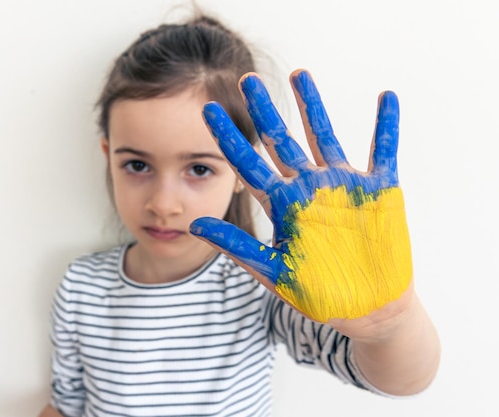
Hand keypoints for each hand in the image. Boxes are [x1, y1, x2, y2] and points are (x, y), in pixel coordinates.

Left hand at [190, 69, 412, 323]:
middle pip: (282, 141)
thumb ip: (237, 246)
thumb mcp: (274, 271)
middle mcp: (308, 189)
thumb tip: (194, 225)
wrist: (368, 311)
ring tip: (299, 74)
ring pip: (325, 135)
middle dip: (265, 111)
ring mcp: (343, 186)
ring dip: (312, 106)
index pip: (248, 164)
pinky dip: (386, 126)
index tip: (208, 110)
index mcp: (282, 206)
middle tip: (247, 80)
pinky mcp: (379, 191)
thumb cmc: (320, 295)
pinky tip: (385, 97)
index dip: (229, 138)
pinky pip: (383, 151)